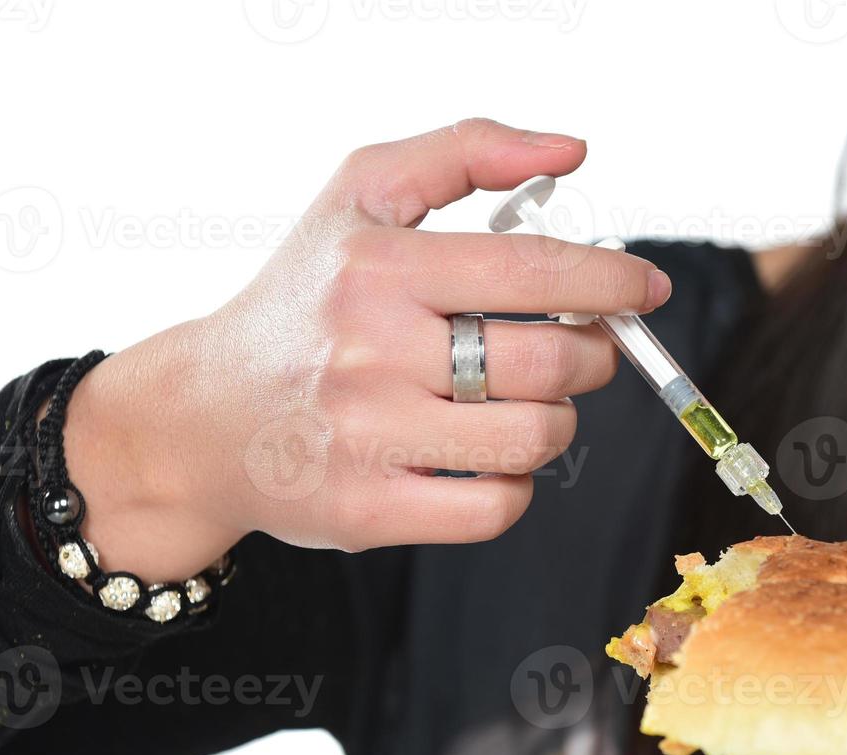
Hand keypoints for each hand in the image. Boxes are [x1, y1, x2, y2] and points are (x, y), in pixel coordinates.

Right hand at [62, 119, 669, 580]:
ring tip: (528, 402)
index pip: (533, 270)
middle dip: (591, 356)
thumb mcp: (361, 195)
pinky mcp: (367, 512)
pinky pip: (496, 508)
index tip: (644, 291)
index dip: (611, 282)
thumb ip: (466, 151)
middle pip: (549, 362)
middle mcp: (369, 352)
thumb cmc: (303, 301)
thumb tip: (572, 152)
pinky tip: (486, 456)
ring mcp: (367, 439)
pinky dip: (513, 483)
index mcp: (376, 267)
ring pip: (534, 439)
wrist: (202, 418)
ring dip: (555, 420)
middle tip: (581, 350)